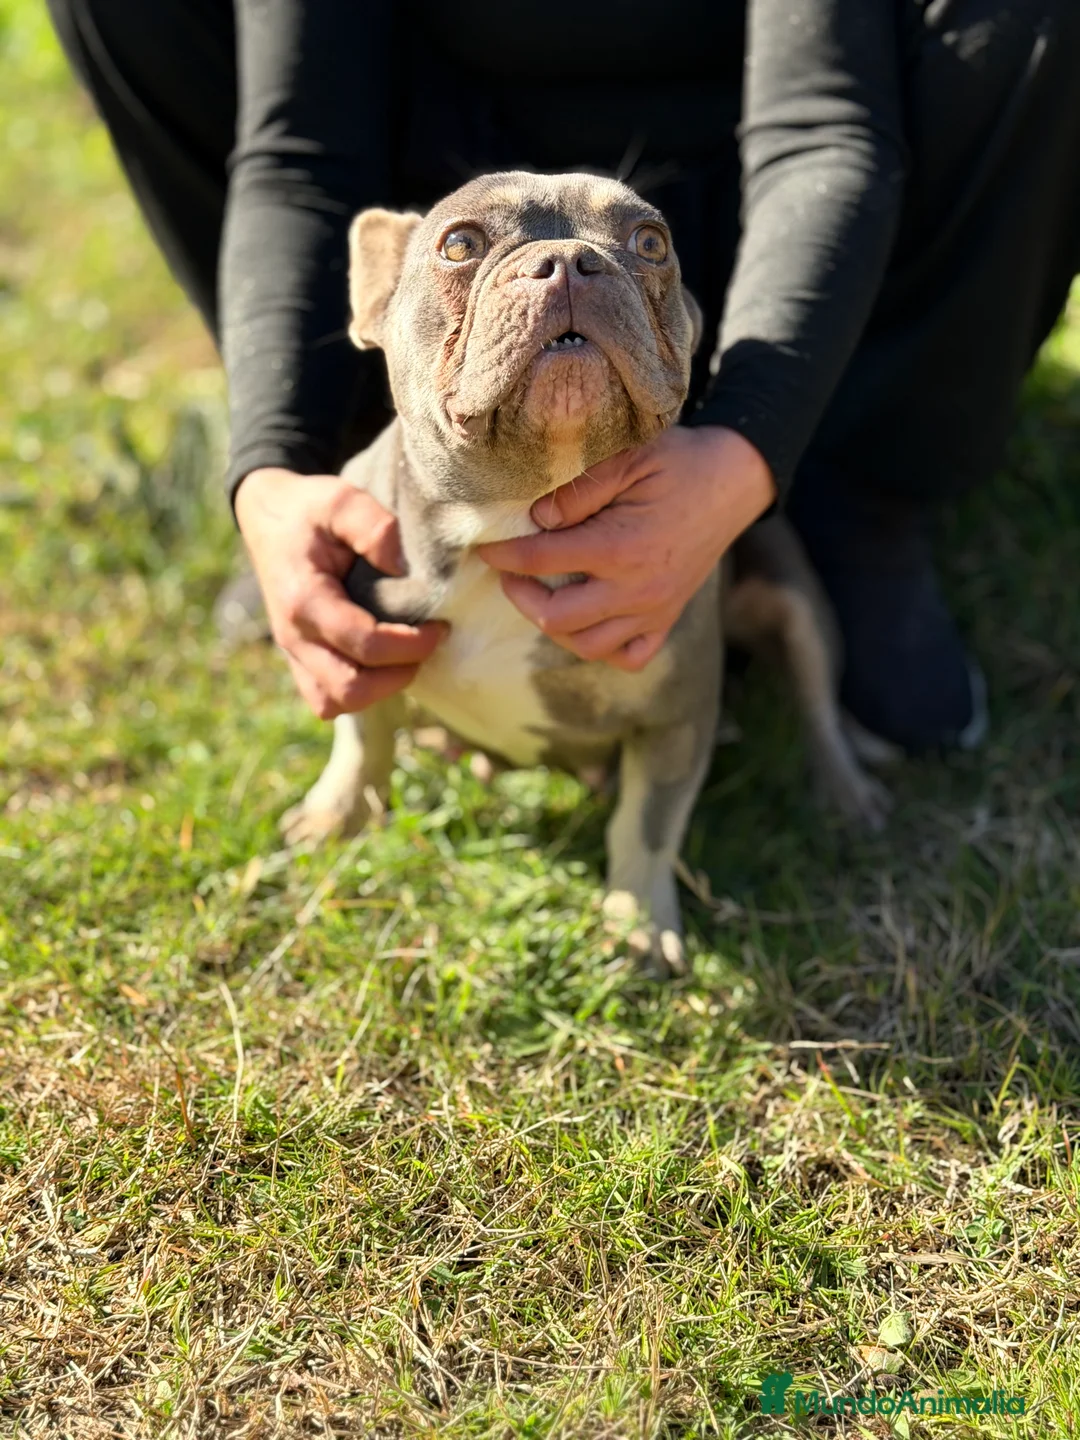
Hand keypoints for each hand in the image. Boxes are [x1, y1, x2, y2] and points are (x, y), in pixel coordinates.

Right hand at [234, 467, 445, 718]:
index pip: (363, 645)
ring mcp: (292, 653)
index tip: (441, 628)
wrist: (268, 518)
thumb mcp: (341, 498)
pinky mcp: (298, 660)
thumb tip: (402, 567)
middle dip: (398, 676)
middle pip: (349, 689)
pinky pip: (324, 699)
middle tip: (426, 646)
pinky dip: (357, 692)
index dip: (410, 645)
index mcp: (305, 600)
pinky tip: (382, 664)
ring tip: (405, 657)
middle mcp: (293, 636)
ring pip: (334, 703)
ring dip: (378, 690)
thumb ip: (373, 526)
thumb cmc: (309, 510)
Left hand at [477, 426, 775, 670]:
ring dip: (555, 625)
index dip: (504, 555)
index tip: (484, 549)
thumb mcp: (627, 458)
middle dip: (521, 597)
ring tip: (541, 597)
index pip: (542, 560)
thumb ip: (578, 490)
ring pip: (587, 645)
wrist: (736, 480)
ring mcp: (654, 610)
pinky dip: (601, 648)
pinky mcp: (667, 617)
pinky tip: (586, 622)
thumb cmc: (680, 462)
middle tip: (509, 575)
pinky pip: (628, 655)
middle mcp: (636, 589)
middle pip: (557, 618)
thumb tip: (536, 520)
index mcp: (620, 547)